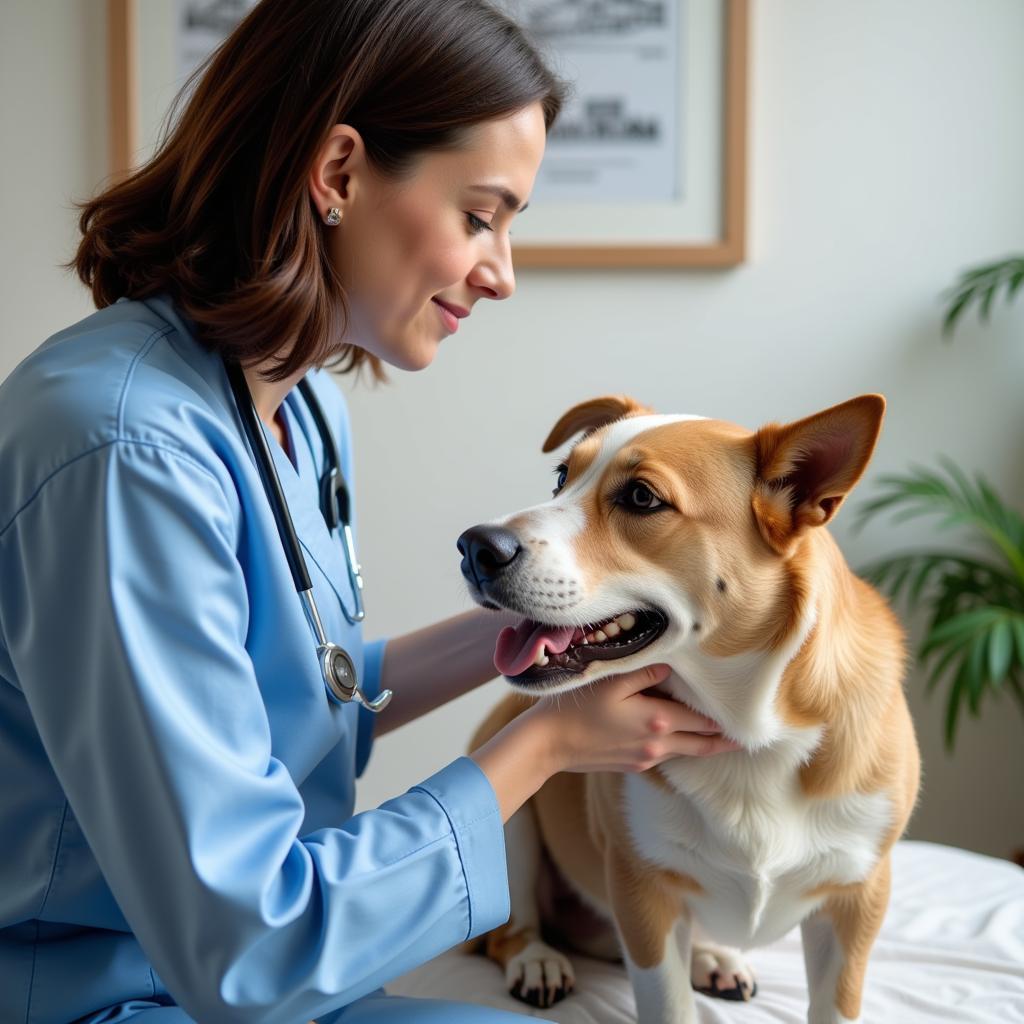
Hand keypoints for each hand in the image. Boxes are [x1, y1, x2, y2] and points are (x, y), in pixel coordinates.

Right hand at [526, 663, 740, 774]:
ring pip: (685, 753)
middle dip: (725, 742)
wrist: (548, 745)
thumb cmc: (577, 709)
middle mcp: (658, 745)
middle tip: (747, 739)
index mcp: (658, 721)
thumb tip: (672, 667)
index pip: (705, 723)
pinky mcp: (632, 765)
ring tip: (721, 738)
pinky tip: (680, 739)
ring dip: (703, 745)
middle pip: (703, 746)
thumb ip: (647, 672)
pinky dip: (680, 747)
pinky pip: (665, 756)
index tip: (748, 720)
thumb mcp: (612, 681)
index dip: (728, 722)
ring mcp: (645, 759)